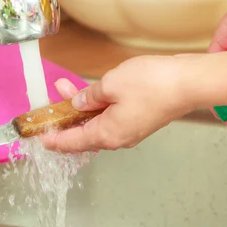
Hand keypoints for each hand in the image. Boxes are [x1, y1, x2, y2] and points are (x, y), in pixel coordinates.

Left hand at [39, 56, 193, 152]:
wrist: (188, 83)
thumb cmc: (152, 84)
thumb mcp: (111, 84)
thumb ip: (89, 96)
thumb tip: (79, 104)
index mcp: (107, 134)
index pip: (72, 142)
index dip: (53, 139)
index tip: (38, 136)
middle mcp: (119, 138)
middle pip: (83, 133)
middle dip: (65, 117)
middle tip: (50, 101)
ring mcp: (131, 130)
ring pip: (97, 123)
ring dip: (81, 108)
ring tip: (67, 87)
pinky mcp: (141, 120)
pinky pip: (112, 117)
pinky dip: (98, 107)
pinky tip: (93, 92)